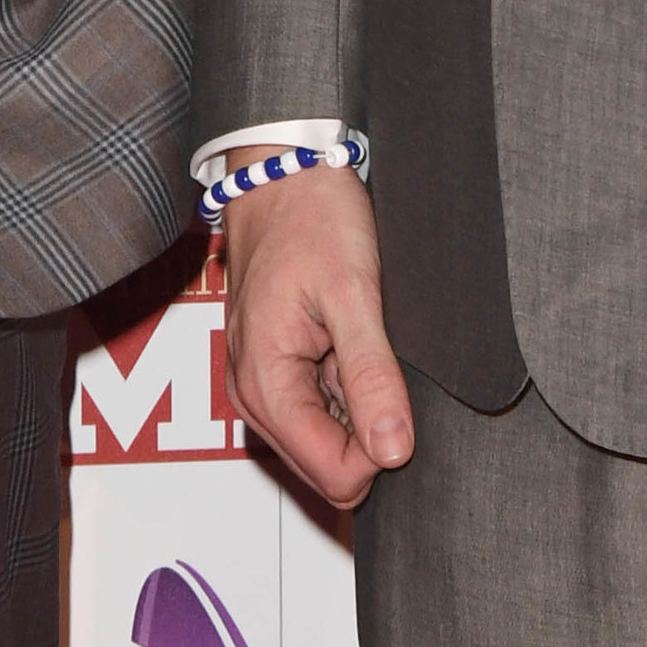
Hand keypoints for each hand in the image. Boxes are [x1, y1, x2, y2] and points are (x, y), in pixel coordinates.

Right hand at [219, 166, 414, 508]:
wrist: (281, 170)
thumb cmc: (311, 216)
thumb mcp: (353, 293)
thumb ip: (371, 376)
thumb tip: (393, 451)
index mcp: (264, 384)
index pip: (338, 477)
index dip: (382, 447)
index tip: (393, 388)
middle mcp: (252, 395)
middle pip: (330, 468)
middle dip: (368, 429)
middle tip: (374, 357)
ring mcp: (260, 384)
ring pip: (328, 443)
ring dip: (357, 407)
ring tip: (357, 342)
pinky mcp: (274, 370)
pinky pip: (320, 411)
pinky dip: (345, 388)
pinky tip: (348, 342)